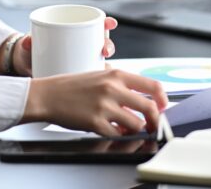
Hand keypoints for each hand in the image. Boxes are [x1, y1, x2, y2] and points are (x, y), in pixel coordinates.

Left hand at [12, 16, 118, 76]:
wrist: (26, 66)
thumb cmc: (31, 49)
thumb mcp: (29, 45)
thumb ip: (28, 42)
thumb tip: (28, 42)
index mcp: (75, 31)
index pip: (96, 24)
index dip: (107, 23)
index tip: (110, 23)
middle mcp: (84, 46)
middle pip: (103, 43)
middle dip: (108, 45)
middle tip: (105, 51)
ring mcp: (84, 61)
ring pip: (102, 61)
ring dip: (108, 64)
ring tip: (104, 68)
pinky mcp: (81, 78)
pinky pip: (95, 79)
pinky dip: (100, 82)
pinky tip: (103, 86)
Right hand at [21, 68, 167, 136]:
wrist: (48, 95)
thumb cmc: (72, 86)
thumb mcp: (99, 75)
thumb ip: (121, 84)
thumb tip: (142, 97)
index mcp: (116, 75)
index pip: (152, 86)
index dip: (162, 99)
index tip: (163, 106)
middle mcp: (113, 89)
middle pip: (149, 108)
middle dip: (155, 120)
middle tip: (153, 125)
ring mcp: (105, 107)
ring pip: (136, 124)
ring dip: (135, 129)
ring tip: (127, 127)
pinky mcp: (96, 123)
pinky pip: (118, 134)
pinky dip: (119, 135)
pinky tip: (112, 130)